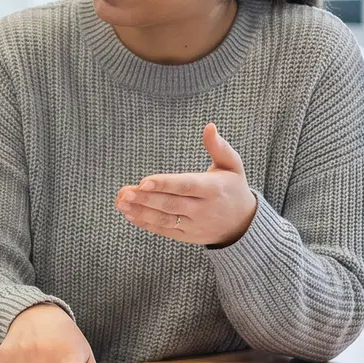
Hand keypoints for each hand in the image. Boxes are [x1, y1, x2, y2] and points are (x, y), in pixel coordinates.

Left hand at [116, 123, 258, 246]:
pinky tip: (129, 214)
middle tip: (124, 192)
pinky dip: (146, 223)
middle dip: (145, 198)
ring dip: (140, 211)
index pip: (186, 186)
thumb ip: (219, 147)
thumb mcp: (232, 165)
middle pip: (171, 204)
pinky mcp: (187, 236)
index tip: (144, 181)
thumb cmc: (233, 187)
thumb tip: (209, 126)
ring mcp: (195, 225)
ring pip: (165, 219)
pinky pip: (164, 230)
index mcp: (213, 189)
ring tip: (120, 202)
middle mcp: (203, 209)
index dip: (165, 184)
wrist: (242, 223)